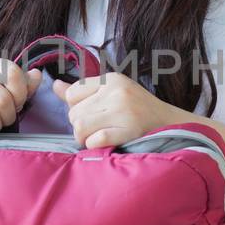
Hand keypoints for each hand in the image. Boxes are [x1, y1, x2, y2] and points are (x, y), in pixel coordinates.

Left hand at [54, 71, 180, 148]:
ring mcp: (123, 111)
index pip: (72, 93)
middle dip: (80, 126)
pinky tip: (105, 143)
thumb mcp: (112, 93)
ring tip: (98, 137)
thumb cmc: (138, 110)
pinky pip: (94, 141)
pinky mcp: (127, 130)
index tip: (91, 114)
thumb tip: (54, 85)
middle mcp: (117, 92)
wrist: (171, 124)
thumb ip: (82, 91)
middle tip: (96, 129)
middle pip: (74, 113)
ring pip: (80, 127)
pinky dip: (95, 145)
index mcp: (112, 79)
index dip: (76, 108)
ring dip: (84, 138)